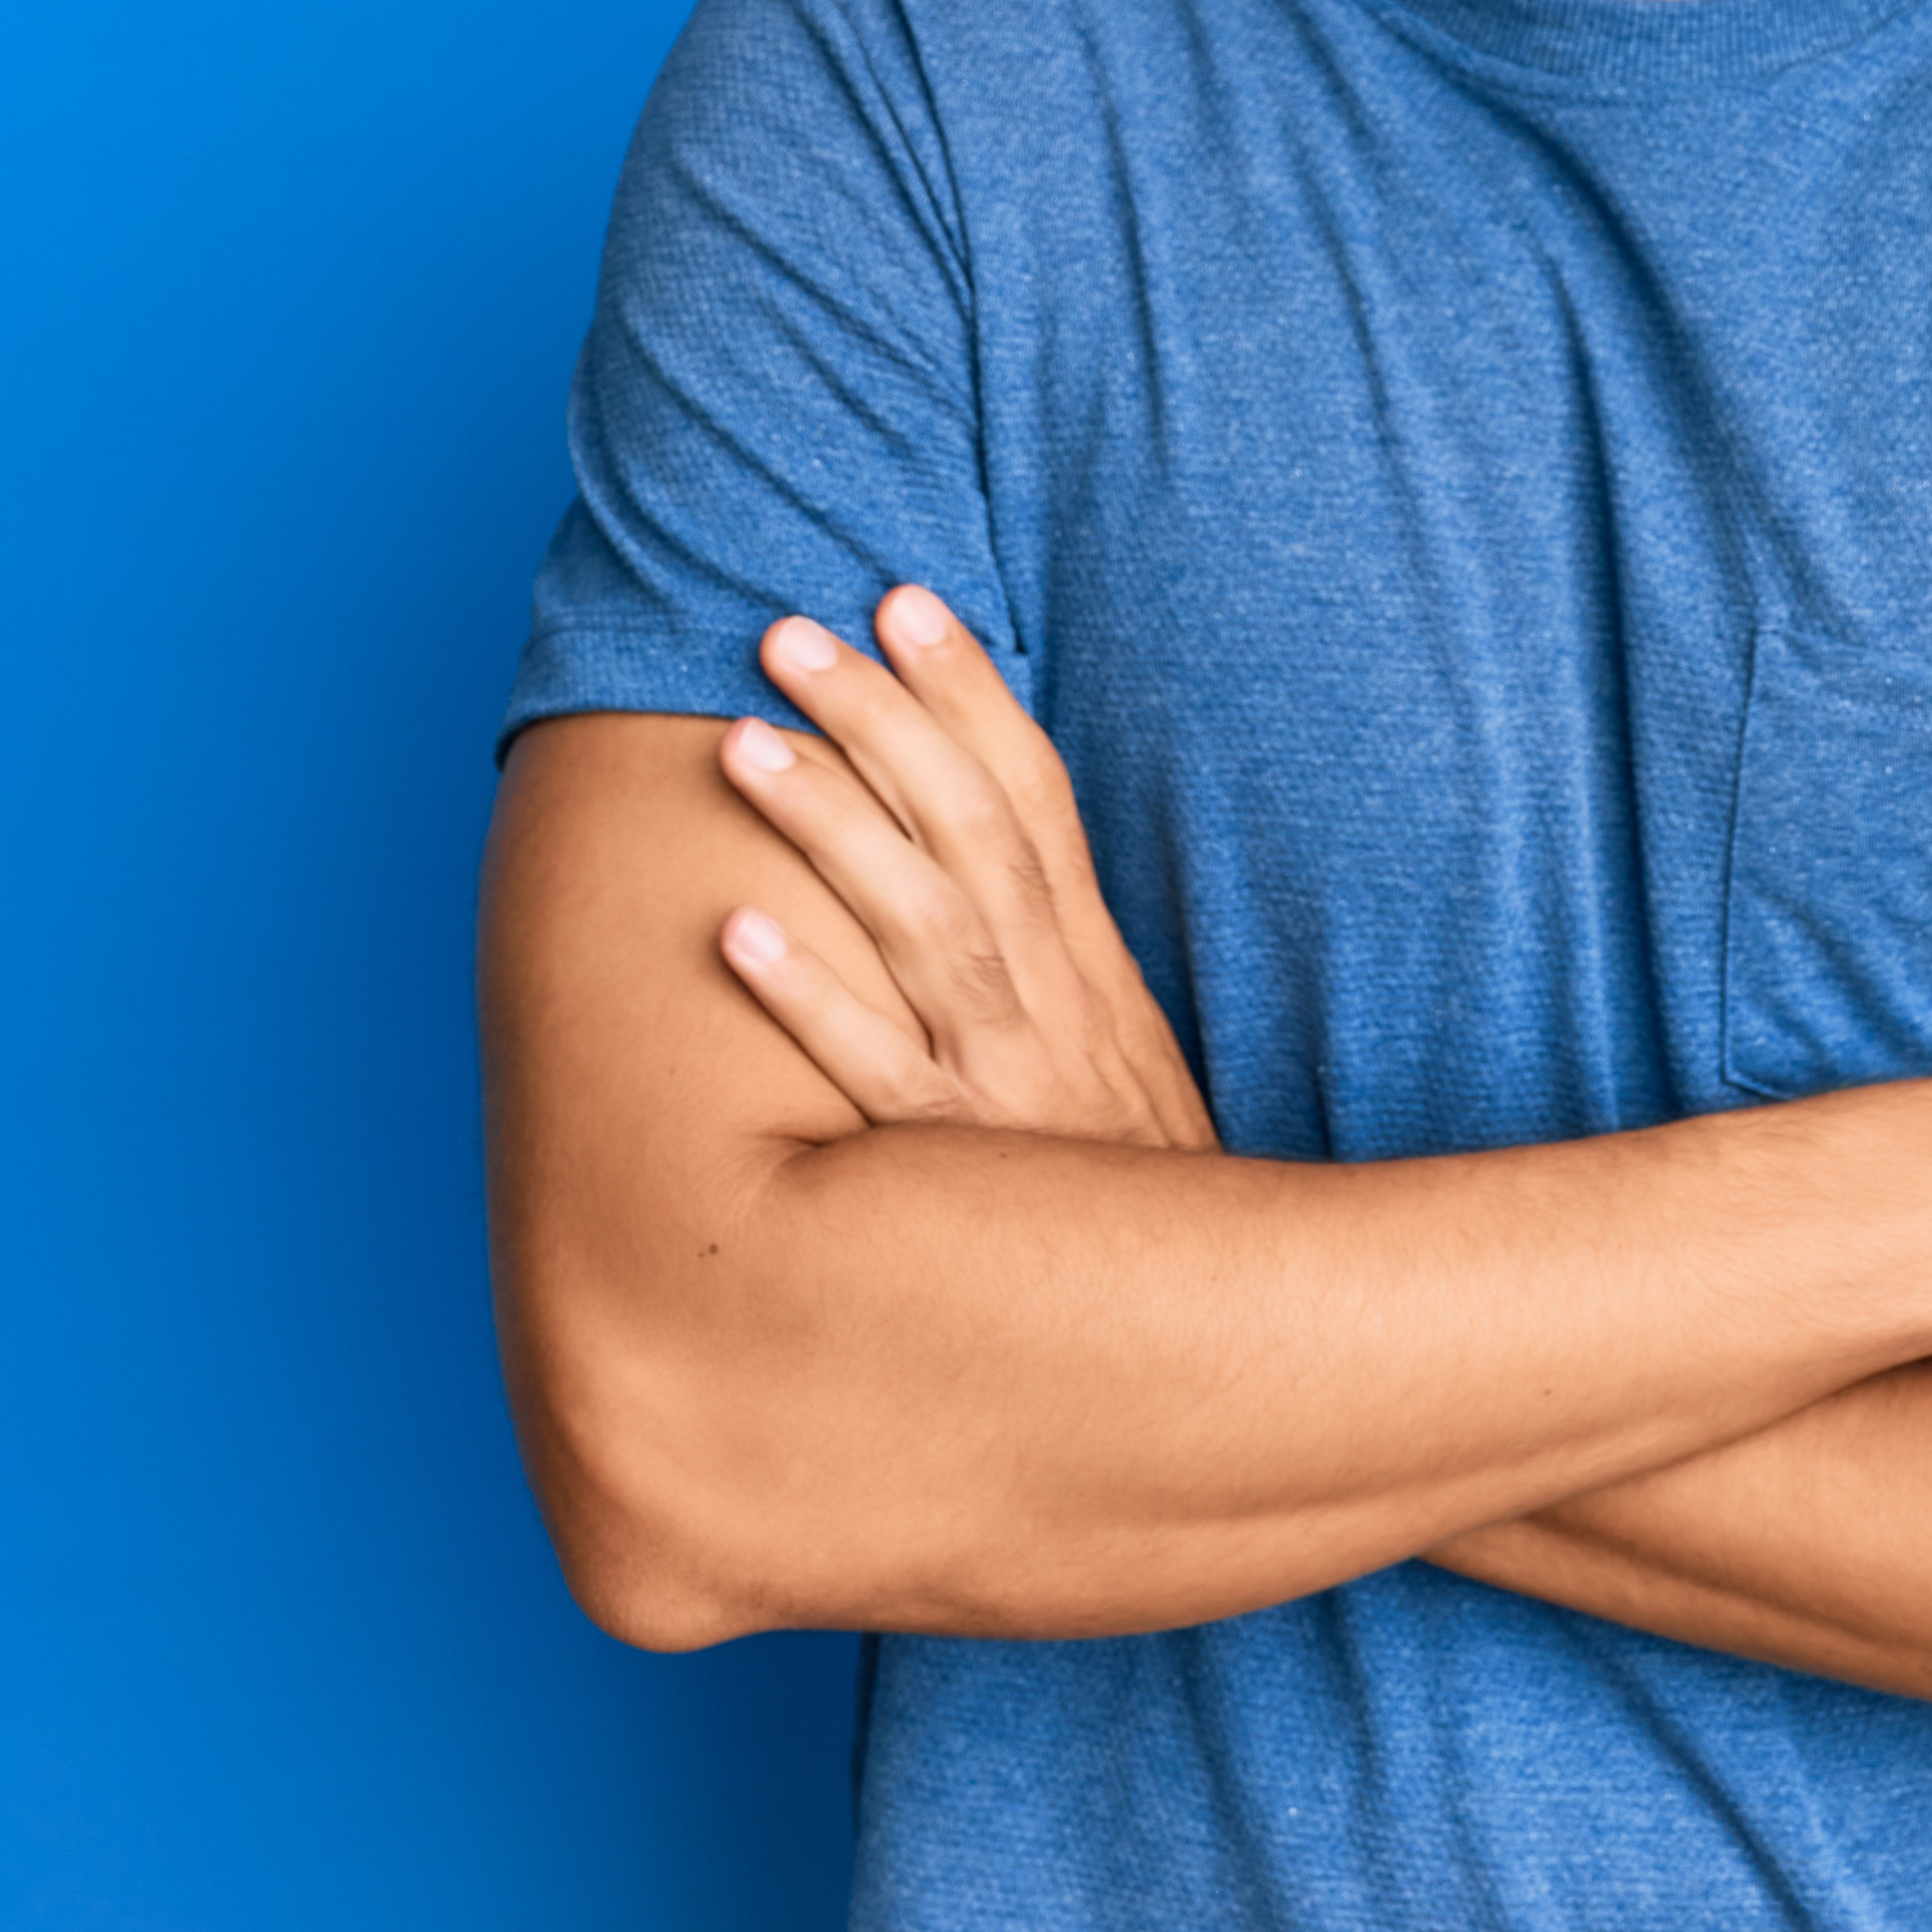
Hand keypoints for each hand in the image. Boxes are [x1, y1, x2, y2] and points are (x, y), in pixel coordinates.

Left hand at [713, 588, 1219, 1153]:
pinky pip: (873, 1073)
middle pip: (969, 832)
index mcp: (1090, 966)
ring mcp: (1005, 1082)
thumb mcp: (1115, 1049)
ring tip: (742, 742)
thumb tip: (982, 841)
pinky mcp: (952, 1168)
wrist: (1198, 1332)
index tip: (905, 599)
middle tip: (791, 633)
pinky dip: (808, 1000)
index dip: (970, 694)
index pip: (1033, 798)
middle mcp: (1052, 1005)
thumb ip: (1052, 952)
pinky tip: (732, 932)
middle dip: (882, 722)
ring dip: (831, 827)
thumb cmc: (1121, 1181)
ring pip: (921, 926)